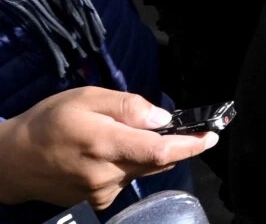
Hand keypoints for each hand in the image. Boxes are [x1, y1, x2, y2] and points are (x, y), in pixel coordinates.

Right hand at [0, 87, 215, 209]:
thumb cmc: (49, 121)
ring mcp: (102, 191)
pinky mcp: (98, 201)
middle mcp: (106, 173)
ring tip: (124, 136)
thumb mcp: (86, 97)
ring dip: (149, 154)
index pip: (159, 150)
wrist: (13, 161)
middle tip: (178, 128)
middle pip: (158, 161)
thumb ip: (128, 106)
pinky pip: (128, 180)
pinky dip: (132, 164)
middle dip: (176, 145)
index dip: (191, 145)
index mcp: (104, 143)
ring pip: (144, 170)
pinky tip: (110, 153)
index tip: (212, 137)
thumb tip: (162, 119)